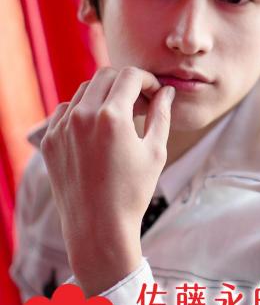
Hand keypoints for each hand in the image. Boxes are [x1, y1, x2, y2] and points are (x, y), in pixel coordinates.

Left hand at [40, 66, 175, 295]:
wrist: (98, 228)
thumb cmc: (132, 193)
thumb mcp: (155, 151)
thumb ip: (160, 115)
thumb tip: (166, 92)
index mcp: (111, 116)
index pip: (130, 76)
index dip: (147, 80)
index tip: (154, 92)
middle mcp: (82, 116)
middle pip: (105, 76)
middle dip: (126, 82)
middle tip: (140, 101)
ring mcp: (61, 127)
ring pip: (83, 91)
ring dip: (104, 95)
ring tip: (119, 117)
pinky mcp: (50, 140)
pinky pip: (65, 111)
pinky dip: (82, 111)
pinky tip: (96, 130)